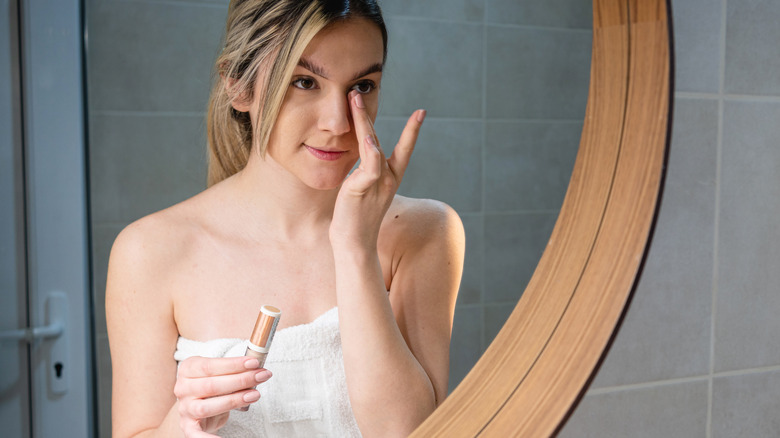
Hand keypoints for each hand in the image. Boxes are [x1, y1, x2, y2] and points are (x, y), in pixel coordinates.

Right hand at [174, 356, 271, 436]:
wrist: (194, 403)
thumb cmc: (210, 383)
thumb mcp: (217, 371)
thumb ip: (232, 369)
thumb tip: (256, 367)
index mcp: (188, 369)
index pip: (210, 366)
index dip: (233, 364)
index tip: (254, 363)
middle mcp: (183, 388)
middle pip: (212, 385)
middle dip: (241, 380)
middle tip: (261, 376)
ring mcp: (185, 408)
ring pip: (208, 406)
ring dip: (234, 400)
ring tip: (255, 395)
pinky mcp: (188, 425)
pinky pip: (195, 434)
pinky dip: (207, 437)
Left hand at [329, 90, 425, 250]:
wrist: (354, 244)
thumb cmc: (355, 220)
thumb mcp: (362, 192)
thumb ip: (365, 176)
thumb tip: (362, 164)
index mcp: (389, 178)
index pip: (403, 149)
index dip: (412, 131)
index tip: (422, 112)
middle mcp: (388, 178)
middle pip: (378, 139)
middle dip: (366, 114)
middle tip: (357, 92)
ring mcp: (378, 182)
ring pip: (372, 145)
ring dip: (362, 120)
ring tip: (353, 100)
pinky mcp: (364, 187)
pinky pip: (370, 164)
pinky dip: (370, 149)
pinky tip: (366, 136)